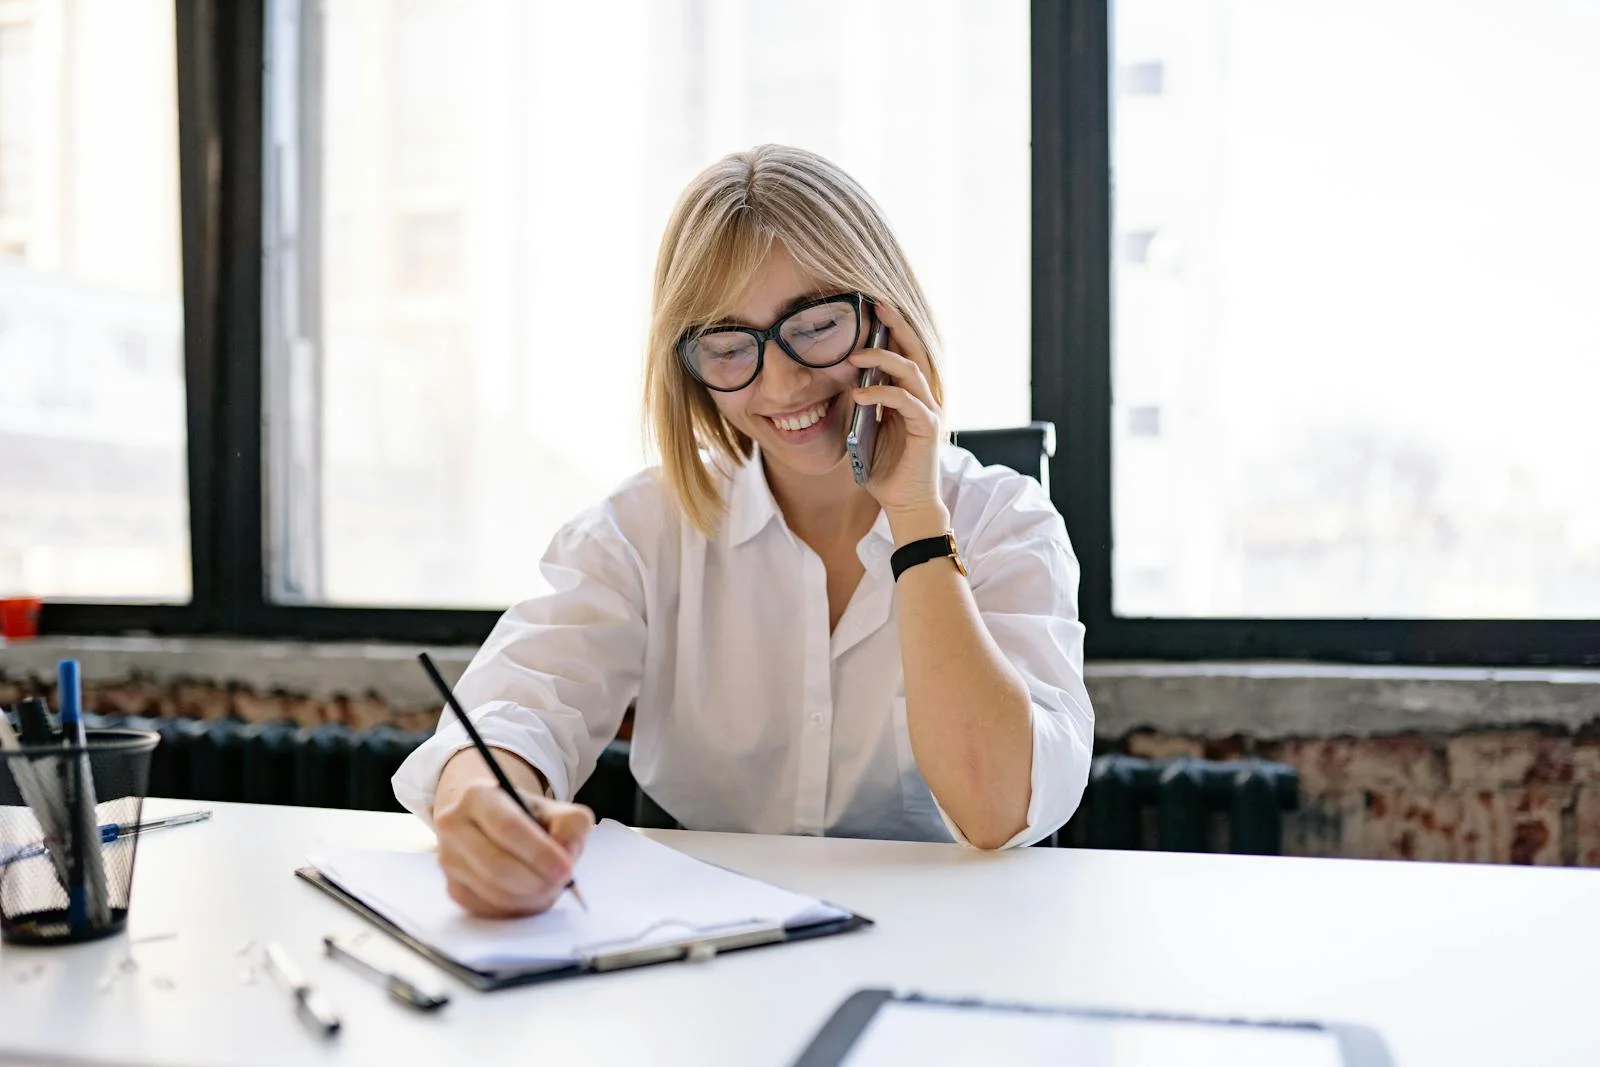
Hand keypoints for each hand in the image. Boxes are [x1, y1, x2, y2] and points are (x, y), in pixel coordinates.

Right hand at [432, 749, 594, 917]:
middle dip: (536, 881)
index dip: (539, 853)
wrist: (492, 823)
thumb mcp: (556, 809)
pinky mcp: (452, 887)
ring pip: (492, 891)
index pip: (507, 828)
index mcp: (478, 796)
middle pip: (496, 865)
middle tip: (561, 884)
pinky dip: (515, 909)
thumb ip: (571, 826)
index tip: (565, 870)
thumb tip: (566, 856)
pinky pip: (487, 908)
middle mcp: (454, 825)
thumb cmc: (528, 817)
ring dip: (529, 898)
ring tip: (549, 887)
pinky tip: (530, 895)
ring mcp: (448, 859)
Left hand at [849, 301, 944, 517]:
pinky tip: (860, 393)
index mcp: (910, 395)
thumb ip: (863, 406)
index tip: (872, 308)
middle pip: (914, 351)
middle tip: (875, 306)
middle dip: (895, 326)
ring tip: (854, 356)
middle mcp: (924, 398)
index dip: (892, 330)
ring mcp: (928, 411)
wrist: (905, 503)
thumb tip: (845, 381)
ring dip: (882, 359)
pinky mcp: (927, 428)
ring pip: (910, 371)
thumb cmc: (886, 469)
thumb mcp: (867, 431)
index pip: (904, 353)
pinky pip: (905, 401)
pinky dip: (882, 393)